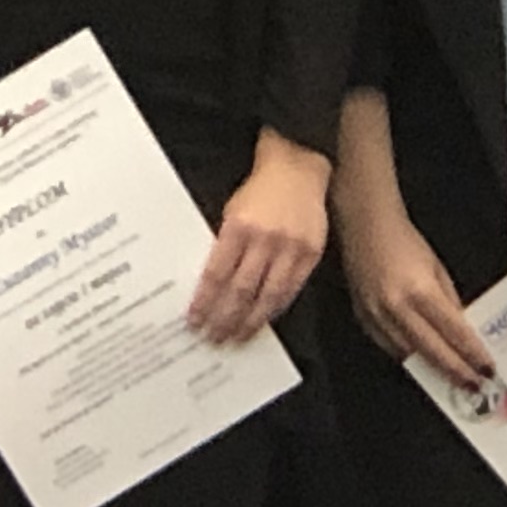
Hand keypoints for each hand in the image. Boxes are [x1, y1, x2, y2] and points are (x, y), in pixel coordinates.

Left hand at [193, 135, 328, 342]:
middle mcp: (265, 239)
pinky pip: (291, 289)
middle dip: (225, 319)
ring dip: (251, 321)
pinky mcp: (311, 254)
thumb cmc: (258, 191)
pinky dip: (275, 308)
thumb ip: (224, 246)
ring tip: (238, 337)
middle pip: (241, 291)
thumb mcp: (231, 212)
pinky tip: (264, 320)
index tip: (194, 321)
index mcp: (238, 227)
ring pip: (268, 296)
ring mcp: (291, 248)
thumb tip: (209, 287)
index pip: (217, 275)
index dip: (205, 302)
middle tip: (214, 338)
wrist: (296, 168)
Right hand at [338, 207, 494, 385]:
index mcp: (420, 290)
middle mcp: (396, 307)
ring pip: (408, 355)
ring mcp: (376, 315)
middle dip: (455, 370)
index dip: (471, 354)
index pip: (453, 331)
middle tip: (476, 386)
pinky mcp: (362, 319)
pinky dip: (408, 358)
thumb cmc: (406, 241)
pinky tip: (424, 364)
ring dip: (432, 370)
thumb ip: (449, 303)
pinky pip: (388, 347)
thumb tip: (463, 334)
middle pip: (431, 350)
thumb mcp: (437, 268)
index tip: (487, 370)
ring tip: (453, 381)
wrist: (364, 224)